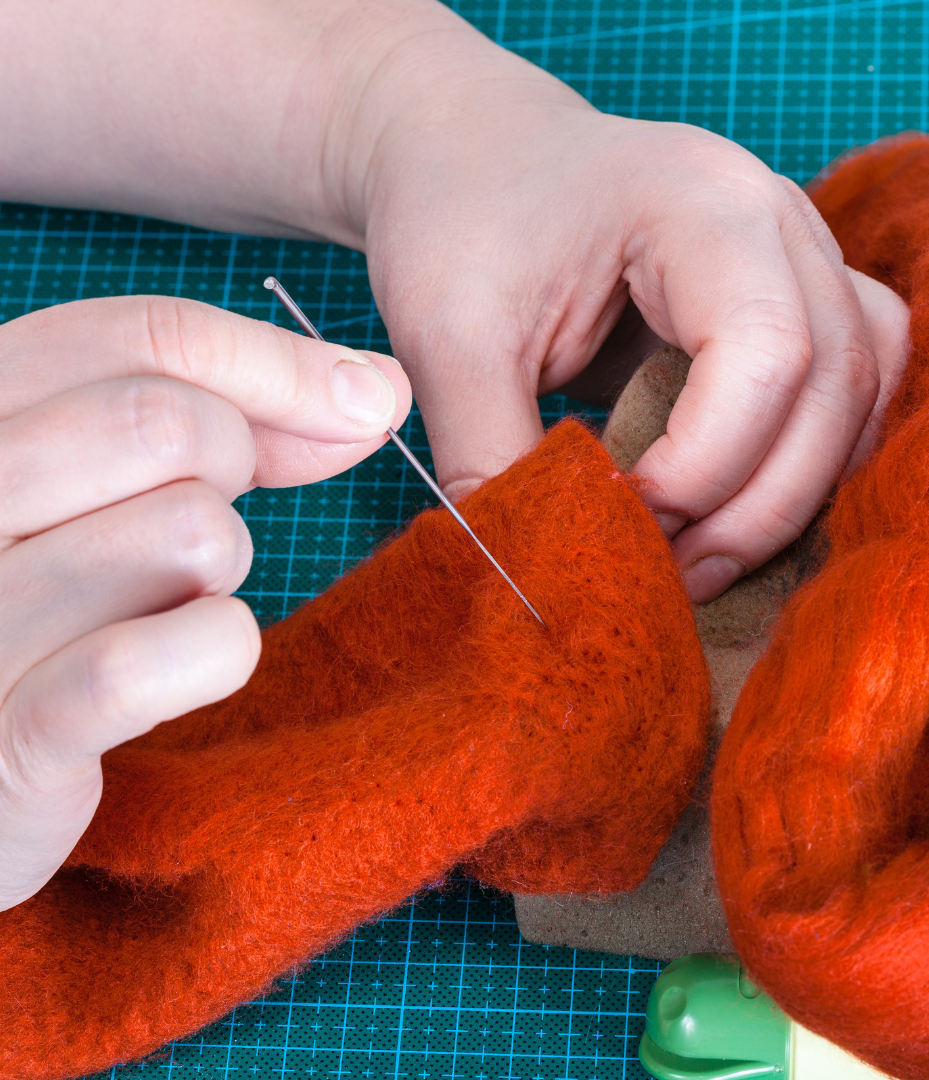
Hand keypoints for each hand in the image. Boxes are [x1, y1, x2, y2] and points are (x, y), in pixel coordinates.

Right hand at [0, 296, 409, 909]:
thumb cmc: (60, 603)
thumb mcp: (118, 483)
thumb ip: (236, 419)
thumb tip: (377, 386)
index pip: (138, 335)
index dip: (276, 365)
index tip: (364, 403)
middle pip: (167, 422)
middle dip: (233, 471)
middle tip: (201, 530)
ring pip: (189, 532)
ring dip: (215, 574)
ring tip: (159, 606)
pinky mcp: (6, 736)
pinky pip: (164, 657)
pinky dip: (215, 653)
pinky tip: (184, 667)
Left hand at [349, 19, 910, 602]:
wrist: (477, 158)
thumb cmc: (461, 220)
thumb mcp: (450, 336)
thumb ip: (492, 453)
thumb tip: (537, 574)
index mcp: (700, 205)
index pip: (766, 352)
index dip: (708, 463)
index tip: (625, 518)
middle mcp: (777, 222)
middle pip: (836, 382)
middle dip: (757, 504)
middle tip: (670, 573)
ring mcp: (797, 256)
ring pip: (863, 391)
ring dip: (796, 493)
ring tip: (704, 561)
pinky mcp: (790, 298)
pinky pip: (849, 388)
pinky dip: (809, 463)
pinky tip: (739, 513)